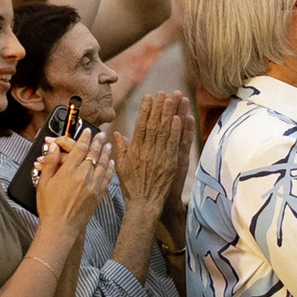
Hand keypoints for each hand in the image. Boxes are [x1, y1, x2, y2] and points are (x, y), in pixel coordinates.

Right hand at [32, 127, 114, 227]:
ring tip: (108, 145)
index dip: (85, 138)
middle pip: (93, 153)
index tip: (88, 131)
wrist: (61, 227)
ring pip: (103, 164)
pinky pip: (107, 178)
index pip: (80, 148)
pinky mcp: (98, 195)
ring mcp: (93, 185)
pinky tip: (111, 163)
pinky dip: (110, 168)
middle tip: (102, 134)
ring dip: (106, 153)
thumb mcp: (43, 182)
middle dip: (98, 142)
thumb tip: (54, 147)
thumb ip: (50, 163)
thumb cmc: (49, 207)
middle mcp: (83, 176)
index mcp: (69, 171)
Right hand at [118, 92, 189, 208]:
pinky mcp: (170, 164)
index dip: (145, 110)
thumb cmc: (132, 186)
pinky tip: (179, 119)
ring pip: (165, 131)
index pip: (141, 125)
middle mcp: (147, 151)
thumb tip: (117, 133)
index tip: (148, 97)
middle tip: (162, 92)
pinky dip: (176, 131)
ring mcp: (160, 157)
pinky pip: (174, 144)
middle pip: (154, 124)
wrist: (144, 203)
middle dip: (158, 107)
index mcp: (135, 150)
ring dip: (169, 114)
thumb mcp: (121, 166)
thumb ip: (120, 148)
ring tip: (172, 99)